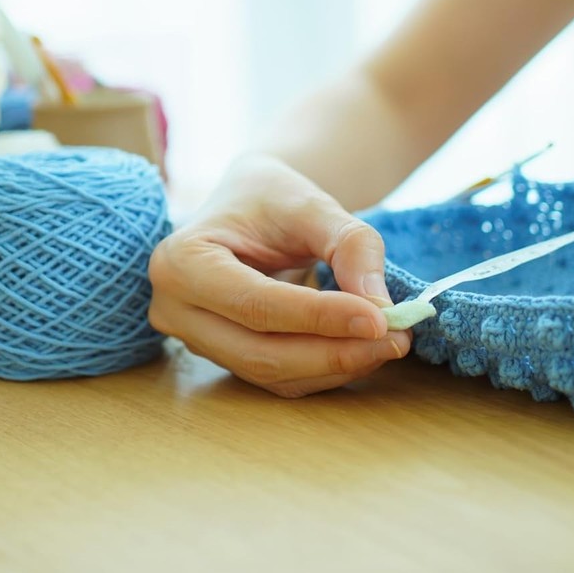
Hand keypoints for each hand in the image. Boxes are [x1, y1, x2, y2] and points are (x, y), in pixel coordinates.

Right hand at [148, 154, 410, 396]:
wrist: (249, 203)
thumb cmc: (271, 197)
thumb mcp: (310, 202)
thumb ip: (349, 244)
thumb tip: (380, 306)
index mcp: (182, 260)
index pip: (255, 303)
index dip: (319, 318)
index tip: (381, 319)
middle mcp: (177, 308)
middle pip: (260, 351)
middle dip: (334, 352)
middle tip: (396, 338)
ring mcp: (195, 339)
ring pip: (271, 372)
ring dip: (335, 365)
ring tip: (391, 342)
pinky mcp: (223, 354)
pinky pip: (277, 376)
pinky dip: (324, 367)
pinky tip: (364, 348)